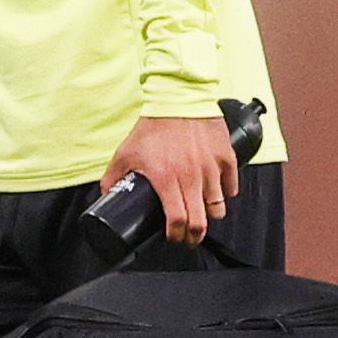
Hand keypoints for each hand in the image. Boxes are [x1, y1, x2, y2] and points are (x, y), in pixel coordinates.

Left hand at [104, 113, 238, 246]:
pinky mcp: (226, 157)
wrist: (178, 99)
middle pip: (200, 221)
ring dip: (210, 216)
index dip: (176, 235)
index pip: (177, 220)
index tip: (173, 237)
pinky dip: (225, 194)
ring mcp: (211, 167)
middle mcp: (190, 176)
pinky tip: (216, 194)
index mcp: (165, 178)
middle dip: (194, 236)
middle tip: (189, 237)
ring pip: (218, 207)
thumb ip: (113, 177)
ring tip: (202, 215)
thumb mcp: (126, 153)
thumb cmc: (152, 126)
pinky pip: (232, 187)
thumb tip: (106, 195)